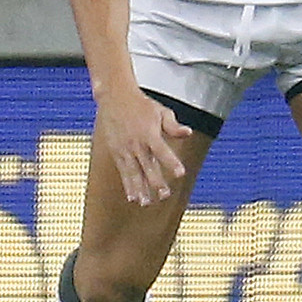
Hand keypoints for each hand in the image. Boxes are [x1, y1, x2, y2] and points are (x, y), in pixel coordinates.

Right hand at [96, 92, 192, 207]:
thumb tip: (187, 132)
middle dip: (156, 182)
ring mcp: (125, 149)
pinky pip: (123, 171)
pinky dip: (128, 185)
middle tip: (164, 196)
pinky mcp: (116, 153)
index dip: (171, 162)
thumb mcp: (160, 111)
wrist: (114, 97)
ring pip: (133, 172)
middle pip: (147, 166)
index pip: (162, 150)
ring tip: (145, 203)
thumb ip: (173, 125)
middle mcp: (137, 143)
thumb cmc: (140, 104)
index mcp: (149, 133)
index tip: (180, 174)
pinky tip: (132, 197)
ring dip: (140, 188)